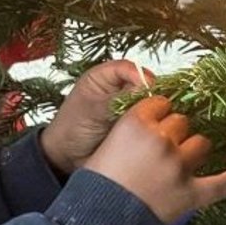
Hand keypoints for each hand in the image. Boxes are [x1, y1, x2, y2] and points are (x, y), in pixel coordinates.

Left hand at [40, 60, 153, 175]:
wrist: (67, 156)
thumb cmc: (70, 128)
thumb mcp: (92, 111)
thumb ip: (117, 100)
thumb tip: (145, 90)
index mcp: (102, 77)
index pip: (127, 68)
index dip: (140, 76)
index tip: (150, 88)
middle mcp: (116, 88)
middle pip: (142, 82)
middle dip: (150, 93)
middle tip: (159, 106)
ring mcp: (125, 105)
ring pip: (147, 101)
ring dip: (153, 109)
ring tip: (158, 118)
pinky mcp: (131, 122)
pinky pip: (146, 119)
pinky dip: (152, 122)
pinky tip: (154, 129)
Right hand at [83, 96, 225, 224]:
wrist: (98, 224)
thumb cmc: (96, 184)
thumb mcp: (107, 144)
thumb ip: (131, 130)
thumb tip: (151, 125)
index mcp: (136, 123)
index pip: (160, 103)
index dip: (157, 114)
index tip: (153, 124)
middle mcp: (161, 140)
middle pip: (181, 122)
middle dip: (173, 133)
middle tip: (159, 150)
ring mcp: (179, 166)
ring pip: (201, 143)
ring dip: (193, 150)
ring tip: (181, 162)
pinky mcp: (192, 193)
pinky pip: (223, 183)